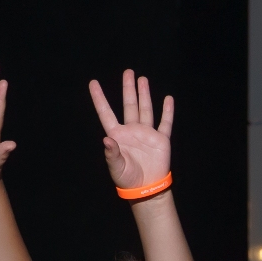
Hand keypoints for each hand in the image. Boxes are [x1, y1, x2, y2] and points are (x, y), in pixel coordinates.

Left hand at [87, 69, 172, 192]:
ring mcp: (147, 133)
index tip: (93, 83)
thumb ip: (111, 154)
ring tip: (142, 79)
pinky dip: (167, 111)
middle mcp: (132, 131)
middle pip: (129, 105)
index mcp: (118, 135)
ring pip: (145, 109)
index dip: (99, 98)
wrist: (147, 188)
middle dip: (128, 88)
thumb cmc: (128, 179)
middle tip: (128, 72)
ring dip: (144, 94)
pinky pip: (164, 122)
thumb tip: (107, 139)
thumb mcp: (116, 167)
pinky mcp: (161, 139)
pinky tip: (167, 99)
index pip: (106, 113)